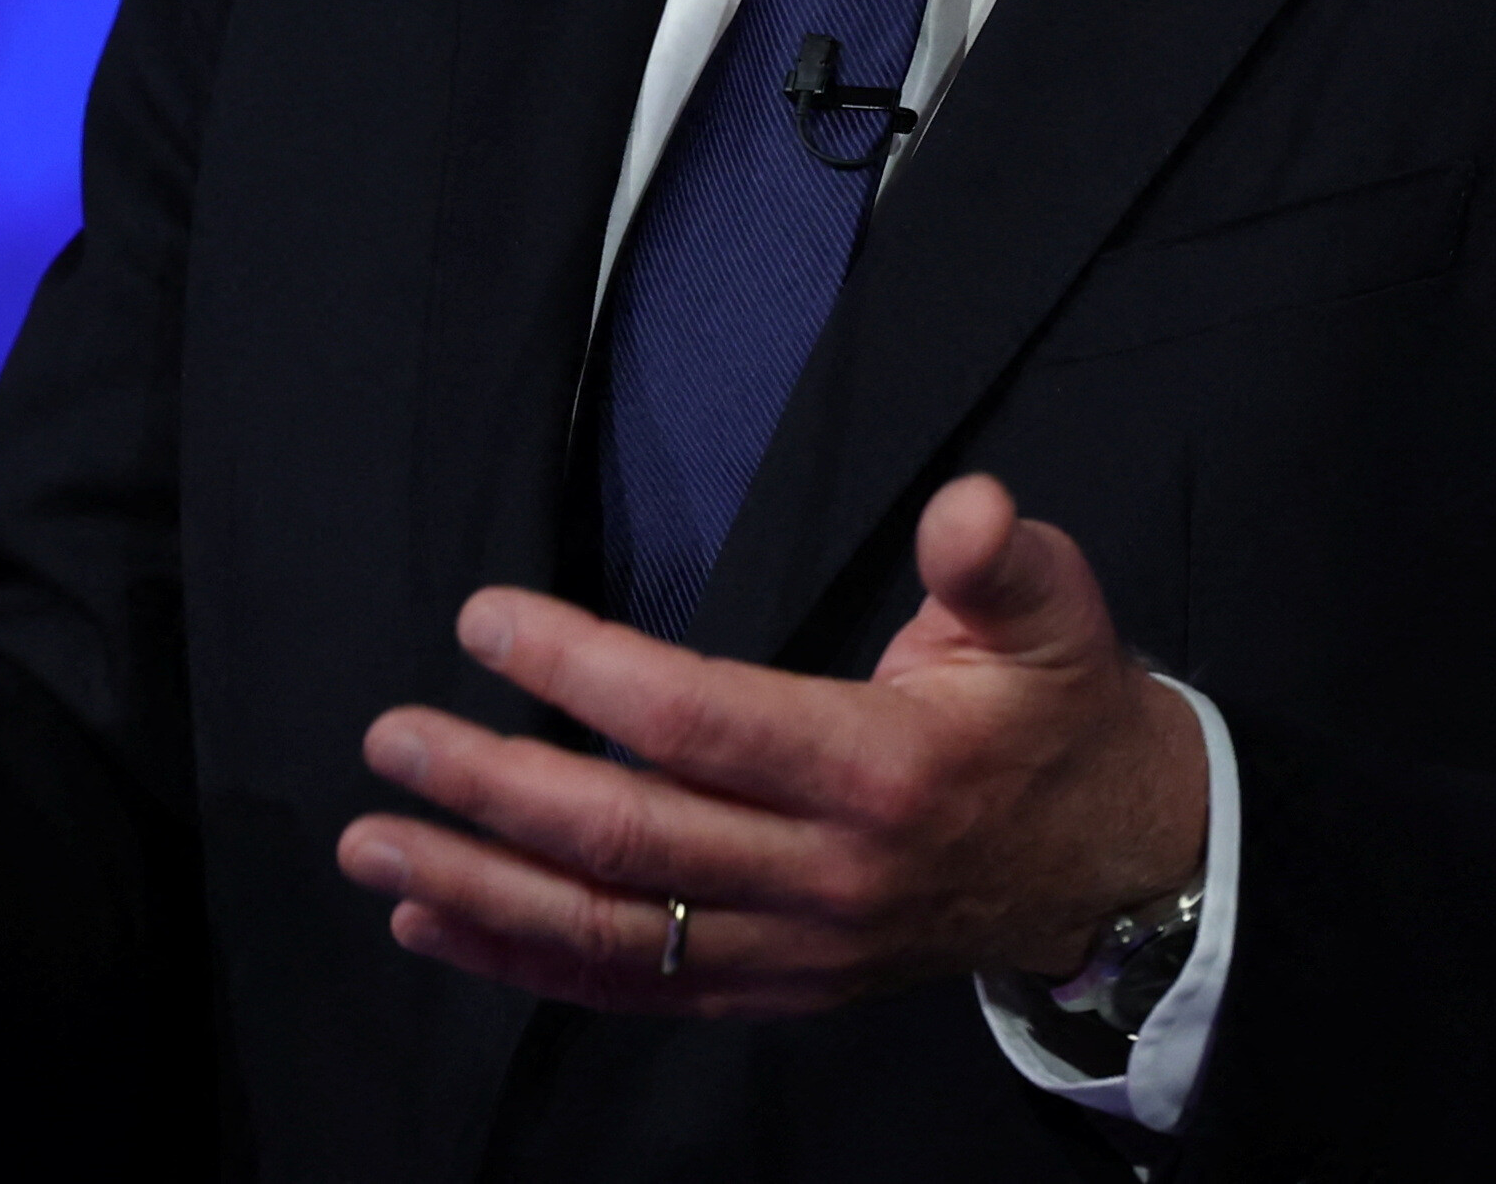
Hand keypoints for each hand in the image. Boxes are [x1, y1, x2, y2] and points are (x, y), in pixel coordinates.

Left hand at [333, 475, 1205, 1019]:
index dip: (582, 668)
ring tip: (375, 841)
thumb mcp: (1058, 613)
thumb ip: (999, 557)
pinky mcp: (778, 988)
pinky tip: (435, 921)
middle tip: (390, 739)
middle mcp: (828, 873)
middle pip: (632, 840)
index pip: (697, 720)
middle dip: (494, 790)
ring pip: (615, 933)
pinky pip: (635, 989)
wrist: (1119, 866)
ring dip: (480, 890)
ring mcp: (798, 947)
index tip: (488, 618)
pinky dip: (525, 963)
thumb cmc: (1063, 716)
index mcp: (882, 767)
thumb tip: (968, 506)